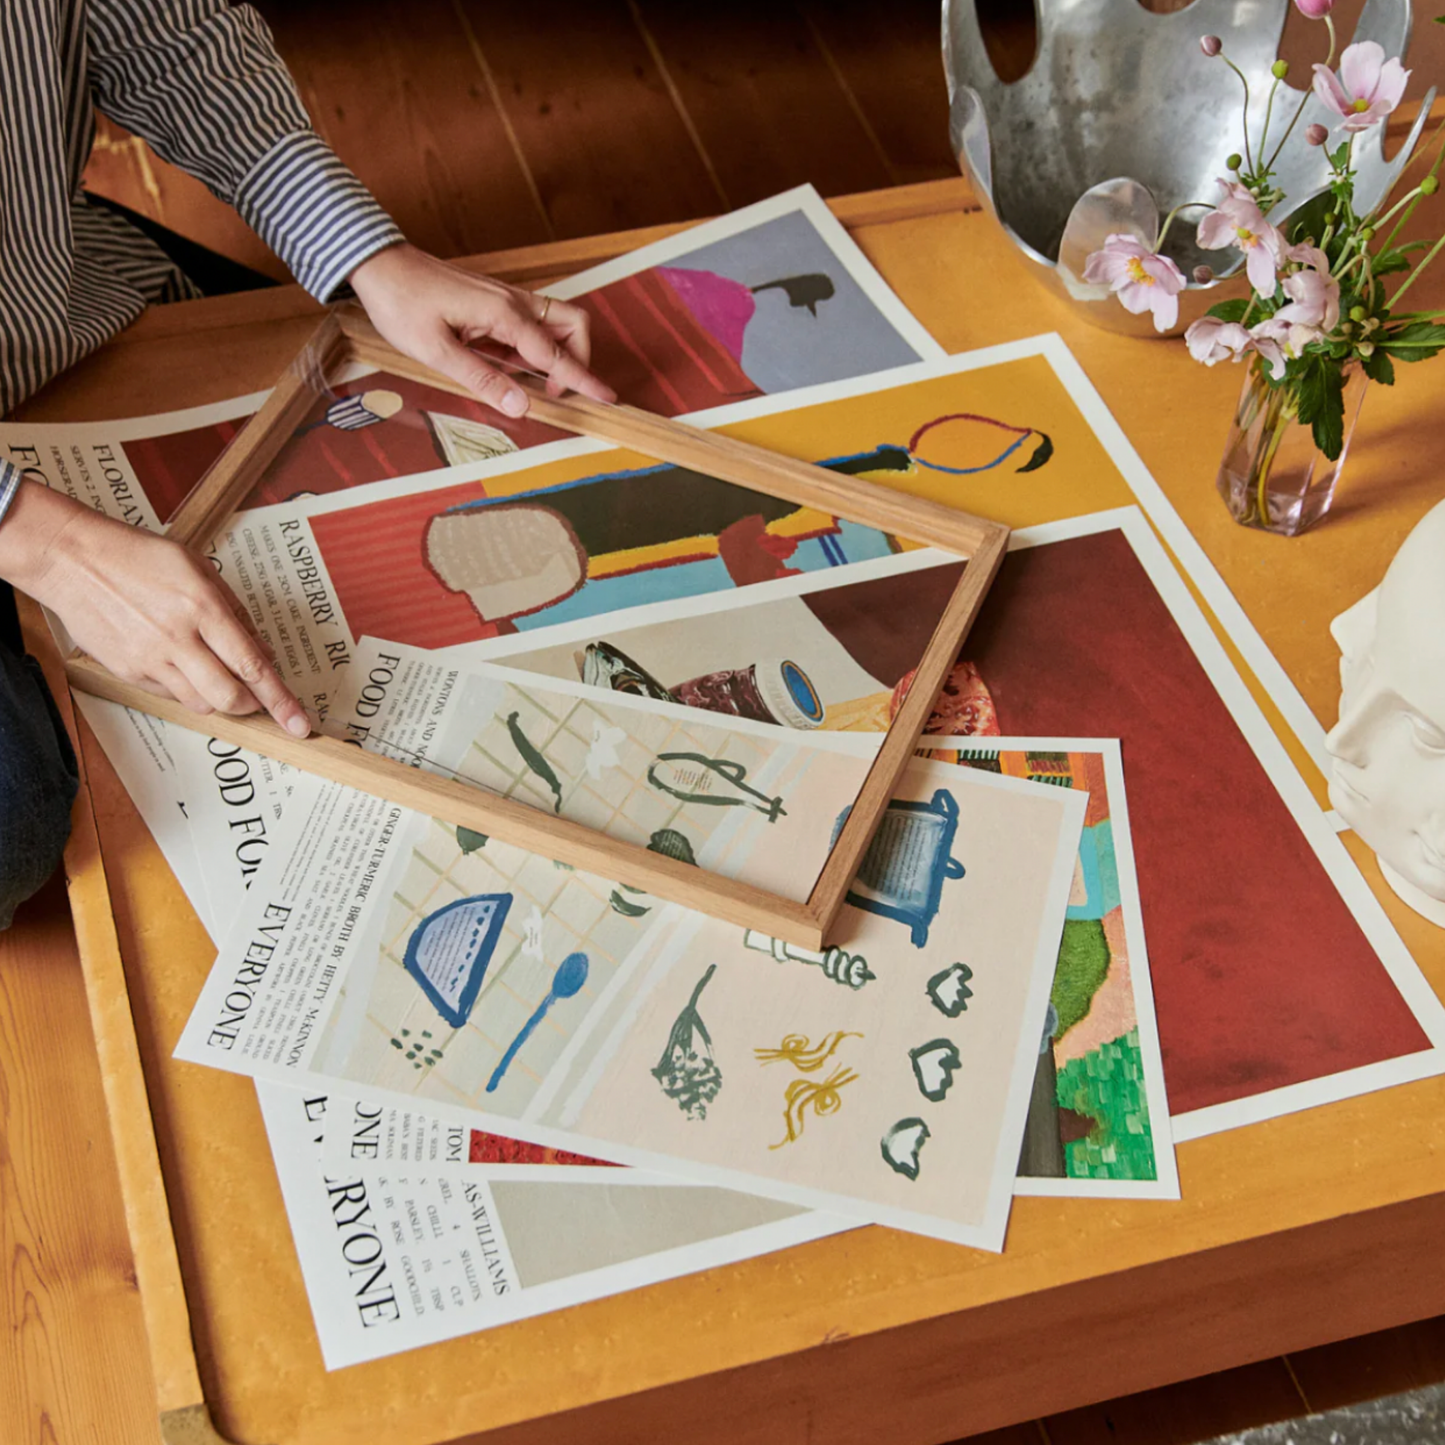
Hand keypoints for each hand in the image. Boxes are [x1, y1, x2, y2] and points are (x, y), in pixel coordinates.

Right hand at [6, 483, 309, 736]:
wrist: (74, 559)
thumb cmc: (141, 558)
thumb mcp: (200, 570)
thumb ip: (236, 613)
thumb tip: (263, 653)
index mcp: (203, 607)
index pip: (252, 666)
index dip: (281, 700)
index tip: (299, 724)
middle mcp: (178, 638)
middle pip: (229, 697)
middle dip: (251, 705)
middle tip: (255, 697)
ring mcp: (150, 658)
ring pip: (200, 704)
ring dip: (218, 698)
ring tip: (213, 672)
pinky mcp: (127, 671)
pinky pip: (170, 695)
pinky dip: (186, 689)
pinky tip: (179, 663)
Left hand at [348, 243, 615, 418]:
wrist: (379, 266)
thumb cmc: (402, 305)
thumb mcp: (436, 352)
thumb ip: (482, 379)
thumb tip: (521, 406)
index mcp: (503, 314)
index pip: (555, 354)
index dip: (583, 379)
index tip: (607, 399)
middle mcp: (513, 302)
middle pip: (574, 326)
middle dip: (579, 359)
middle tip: (556, 391)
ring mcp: (507, 298)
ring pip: (558, 322)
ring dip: (559, 353)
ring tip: (532, 383)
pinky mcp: (497, 300)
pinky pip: (534, 324)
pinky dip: (536, 347)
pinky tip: (509, 365)